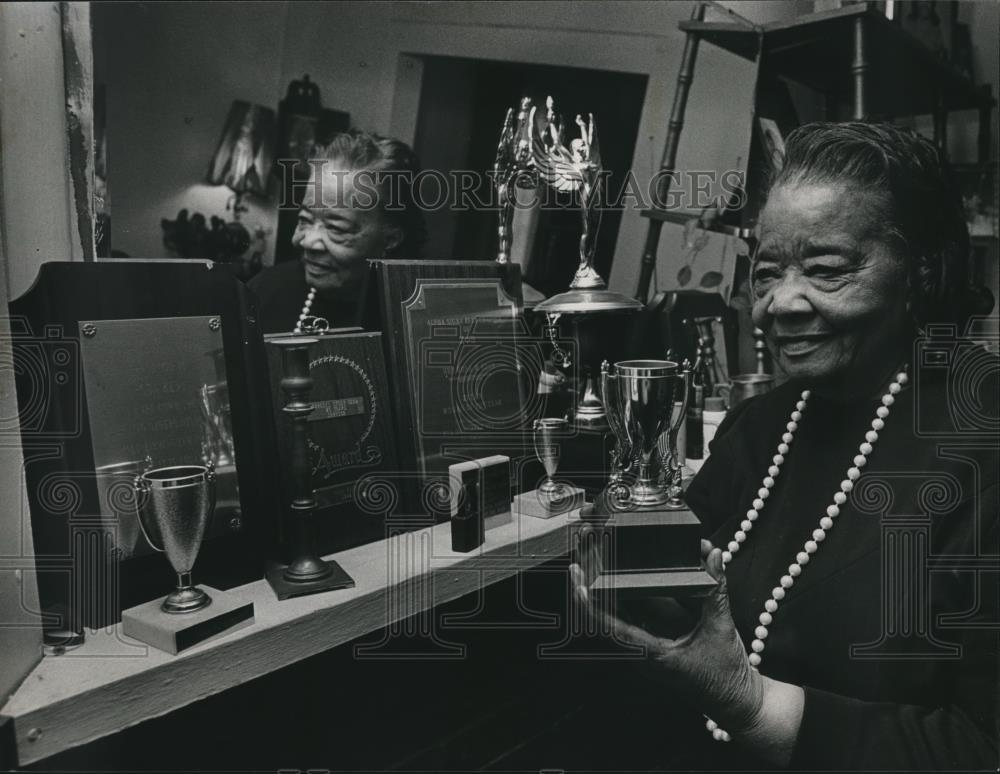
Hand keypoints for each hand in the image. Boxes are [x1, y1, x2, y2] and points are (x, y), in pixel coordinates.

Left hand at [569, 526, 764, 733]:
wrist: (736, 702)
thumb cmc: (726, 676)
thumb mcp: (722, 629)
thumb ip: (716, 590)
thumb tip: (713, 555)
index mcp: (653, 655)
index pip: (611, 629)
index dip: (591, 606)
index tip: (577, 583)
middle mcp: (643, 652)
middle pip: (608, 616)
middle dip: (593, 587)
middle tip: (583, 557)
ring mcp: (648, 646)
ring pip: (619, 615)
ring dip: (608, 588)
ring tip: (596, 557)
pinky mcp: (656, 640)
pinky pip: (636, 614)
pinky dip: (632, 593)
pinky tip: (624, 574)